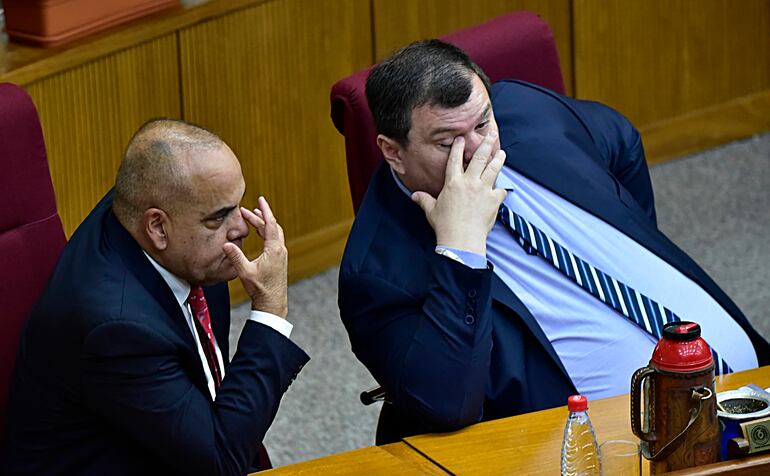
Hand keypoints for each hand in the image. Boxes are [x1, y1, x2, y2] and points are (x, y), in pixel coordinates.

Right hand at [223, 197, 288, 317]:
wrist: (272, 302)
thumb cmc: (260, 289)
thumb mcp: (245, 272)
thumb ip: (236, 257)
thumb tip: (226, 244)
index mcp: (274, 250)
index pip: (270, 224)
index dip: (265, 210)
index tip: (261, 199)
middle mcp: (280, 250)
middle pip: (271, 226)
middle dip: (260, 216)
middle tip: (247, 210)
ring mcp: (281, 255)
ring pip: (273, 233)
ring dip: (263, 224)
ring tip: (252, 218)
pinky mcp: (279, 260)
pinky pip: (273, 240)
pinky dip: (265, 233)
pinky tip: (258, 233)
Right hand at [412, 133, 506, 255]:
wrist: (461, 239)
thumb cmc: (445, 225)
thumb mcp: (431, 210)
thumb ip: (424, 200)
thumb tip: (414, 195)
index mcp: (453, 182)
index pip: (455, 159)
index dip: (458, 147)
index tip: (462, 138)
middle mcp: (469, 182)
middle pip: (479, 158)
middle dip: (486, 143)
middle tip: (492, 134)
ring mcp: (484, 189)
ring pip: (493, 168)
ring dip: (498, 159)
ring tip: (502, 152)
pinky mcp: (494, 200)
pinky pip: (501, 190)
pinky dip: (502, 188)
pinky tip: (503, 186)